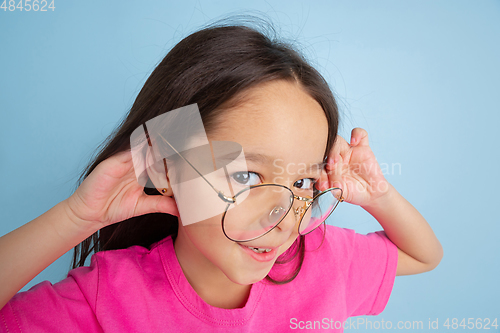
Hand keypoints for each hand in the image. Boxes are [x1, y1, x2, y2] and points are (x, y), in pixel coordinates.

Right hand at [64, 149, 178, 230]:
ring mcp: (123, 161)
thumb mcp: (143, 206)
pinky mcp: (112, 162)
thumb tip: (181, 210)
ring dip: (155, 142)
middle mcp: (133, 163)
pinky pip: (126, 151)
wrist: (90, 214)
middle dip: (166, 145)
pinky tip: (149, 144)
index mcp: (141, 171)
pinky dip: (137, 147)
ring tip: (170, 137)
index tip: (188, 152)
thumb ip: (161, 204)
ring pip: (141, 146)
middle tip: (184, 139)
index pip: (159, 159)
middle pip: (152, 149)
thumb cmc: (114, 208)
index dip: (172, 155)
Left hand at [324, 128, 389, 206]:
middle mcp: (336, 156)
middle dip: (327, 159)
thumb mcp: (340, 192)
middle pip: (327, 150)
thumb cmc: (353, 192)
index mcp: (327, 166)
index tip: (321, 181)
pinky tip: (354, 142)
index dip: (318, 169)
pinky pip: (359, 133)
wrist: (371, 193)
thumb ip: (331, 187)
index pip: (318, 161)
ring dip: (335, 149)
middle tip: (330, 168)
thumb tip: (320, 185)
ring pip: (338, 140)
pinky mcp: (363, 147)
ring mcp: (348, 150)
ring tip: (337, 161)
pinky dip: (356, 134)